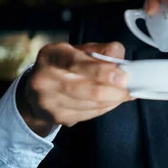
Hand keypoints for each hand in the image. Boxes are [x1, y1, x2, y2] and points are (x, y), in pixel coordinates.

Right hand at [16, 42, 133, 136]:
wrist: (38, 91)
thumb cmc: (64, 66)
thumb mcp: (80, 50)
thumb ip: (101, 51)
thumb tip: (120, 58)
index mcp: (52, 55)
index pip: (77, 63)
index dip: (102, 71)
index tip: (123, 77)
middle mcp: (44, 78)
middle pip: (84, 89)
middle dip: (112, 90)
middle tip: (129, 89)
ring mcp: (48, 101)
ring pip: (90, 104)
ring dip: (112, 100)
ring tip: (123, 94)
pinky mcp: (57, 117)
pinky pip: (89, 114)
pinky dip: (105, 107)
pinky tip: (111, 101)